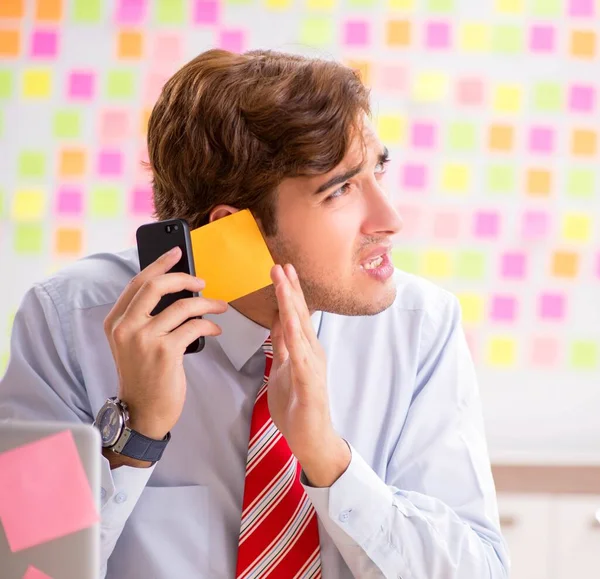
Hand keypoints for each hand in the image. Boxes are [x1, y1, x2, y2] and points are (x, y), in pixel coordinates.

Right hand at [103, 246, 227, 443]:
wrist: (142, 412)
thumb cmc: (144, 376)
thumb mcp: (134, 343)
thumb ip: (145, 317)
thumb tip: (176, 289)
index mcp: (115, 322)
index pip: (137, 283)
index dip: (159, 264)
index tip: (177, 252)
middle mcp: (125, 328)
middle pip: (156, 286)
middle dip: (183, 277)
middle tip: (202, 282)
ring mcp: (144, 340)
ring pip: (182, 307)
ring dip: (207, 304)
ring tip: (220, 307)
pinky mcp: (165, 352)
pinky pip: (194, 326)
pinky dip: (210, 324)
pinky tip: (216, 328)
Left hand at [268, 264, 350, 485]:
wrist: (311, 439)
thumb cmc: (297, 406)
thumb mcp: (283, 368)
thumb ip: (282, 344)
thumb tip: (278, 321)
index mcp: (304, 348)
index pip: (295, 314)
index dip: (288, 291)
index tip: (281, 270)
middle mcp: (311, 352)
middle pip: (299, 314)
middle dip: (289, 288)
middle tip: (281, 264)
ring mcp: (312, 365)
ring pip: (300, 328)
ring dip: (291, 302)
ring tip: (283, 280)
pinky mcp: (310, 382)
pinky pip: (300, 353)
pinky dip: (294, 333)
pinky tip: (289, 317)